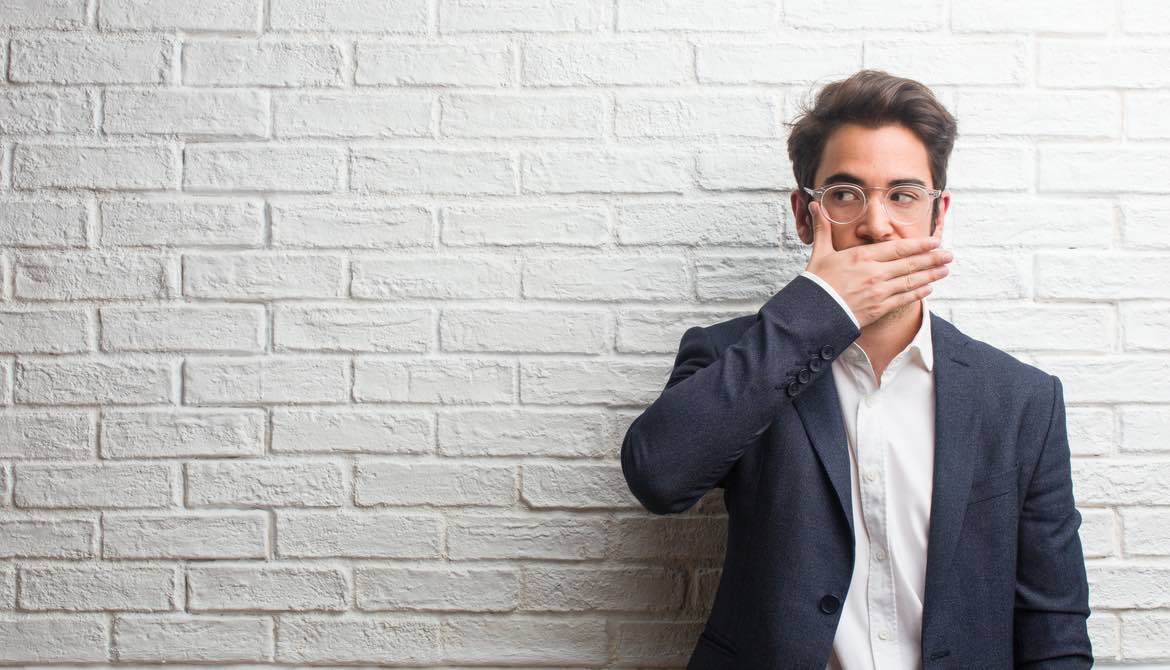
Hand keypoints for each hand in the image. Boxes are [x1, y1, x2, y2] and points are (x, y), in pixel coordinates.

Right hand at [803, 201, 952, 328]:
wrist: (812, 312)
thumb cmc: (816, 282)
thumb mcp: (819, 252)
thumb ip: (823, 229)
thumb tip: (815, 205)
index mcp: (863, 256)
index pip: (899, 248)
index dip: (920, 244)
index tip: (935, 241)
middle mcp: (875, 272)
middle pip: (911, 263)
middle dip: (933, 258)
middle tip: (949, 254)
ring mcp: (879, 291)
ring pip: (912, 280)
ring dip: (931, 274)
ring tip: (945, 270)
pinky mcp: (879, 307)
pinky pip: (904, 298)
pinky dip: (919, 292)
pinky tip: (929, 288)